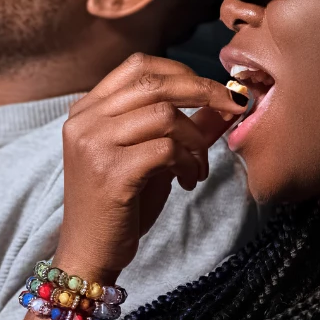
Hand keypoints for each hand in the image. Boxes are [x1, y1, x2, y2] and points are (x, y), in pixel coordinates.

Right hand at [55, 54, 245, 281]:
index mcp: (87, 110)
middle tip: (234, 107)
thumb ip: (181, 127)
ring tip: (198, 166)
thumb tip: (224, 102)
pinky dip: (188, 162)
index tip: (214, 90)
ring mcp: (94, 145)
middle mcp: (85, 121)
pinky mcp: (110, 172)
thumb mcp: (150, 157)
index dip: (182, 71)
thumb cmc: (119, 205)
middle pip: (155, 83)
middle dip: (204, 91)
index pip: (138, 66)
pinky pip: (167, 149)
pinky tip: (187, 181)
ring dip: (196, 139)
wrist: (89, 253)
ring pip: (166, 115)